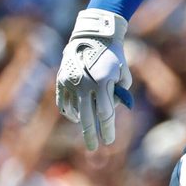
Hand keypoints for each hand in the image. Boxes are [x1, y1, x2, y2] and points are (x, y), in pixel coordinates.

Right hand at [56, 9, 133, 149]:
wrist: (93, 36)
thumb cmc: (114, 56)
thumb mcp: (123, 73)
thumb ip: (120, 93)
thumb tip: (111, 111)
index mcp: (104, 81)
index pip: (105, 113)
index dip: (107, 129)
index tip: (109, 141)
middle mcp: (86, 84)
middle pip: (88, 117)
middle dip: (92, 135)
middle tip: (95, 148)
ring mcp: (71, 83)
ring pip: (75, 112)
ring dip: (82, 122)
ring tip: (88, 129)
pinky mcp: (61, 81)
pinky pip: (64, 104)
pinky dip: (70, 113)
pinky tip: (76, 117)